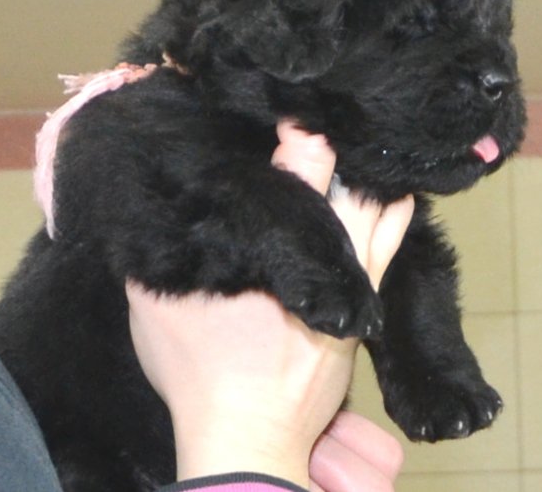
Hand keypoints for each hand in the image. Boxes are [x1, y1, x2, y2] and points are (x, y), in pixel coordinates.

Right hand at [127, 120, 411, 488]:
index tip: (294, 110)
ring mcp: (358, 280)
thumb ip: (154, 246)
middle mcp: (331, 255)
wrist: (250, 431)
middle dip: (341, 148)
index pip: (303, 167)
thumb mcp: (157, 303)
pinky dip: (389, 211)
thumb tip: (149, 198)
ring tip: (357, 150)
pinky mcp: (366, 303)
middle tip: (330, 122)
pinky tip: (379, 194)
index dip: (301, 132)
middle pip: (353, 182)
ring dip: (371, 178)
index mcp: (279, 244)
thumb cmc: (201, 368)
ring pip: (385, 209)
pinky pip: (392, 243)